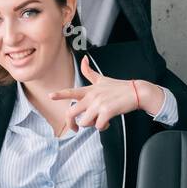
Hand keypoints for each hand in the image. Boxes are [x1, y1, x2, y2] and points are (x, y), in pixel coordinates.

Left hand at [48, 56, 162, 131]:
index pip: (71, 92)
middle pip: (71, 113)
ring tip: (100, 121)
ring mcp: (99, 104)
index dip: (60, 94)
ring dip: (92, 125)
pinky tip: (107, 122)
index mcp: (89, 90)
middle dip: (71, 124)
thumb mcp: (102, 78)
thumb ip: (89, 72)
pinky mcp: (107, 111)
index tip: (50, 96)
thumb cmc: (119, 87)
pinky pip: (98, 126)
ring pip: (85, 122)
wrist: (136, 92)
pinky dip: (102, 127)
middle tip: (75, 129)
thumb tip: (83, 58)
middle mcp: (92, 97)